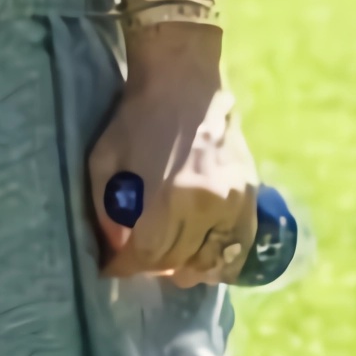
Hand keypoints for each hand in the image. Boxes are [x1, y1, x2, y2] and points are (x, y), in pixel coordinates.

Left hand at [84, 26, 257, 284]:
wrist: (183, 85)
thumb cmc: (136, 119)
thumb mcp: (104, 159)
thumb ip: (106, 206)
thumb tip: (115, 246)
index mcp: (166, 198)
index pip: (147, 254)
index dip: (126, 267)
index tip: (112, 268)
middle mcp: (205, 208)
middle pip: (178, 260)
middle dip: (152, 267)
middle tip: (136, 262)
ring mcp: (233, 203)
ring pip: (213, 260)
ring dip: (189, 269)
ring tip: (170, 265)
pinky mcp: (250, 197)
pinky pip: (239, 244)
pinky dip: (221, 259)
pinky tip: (204, 258)